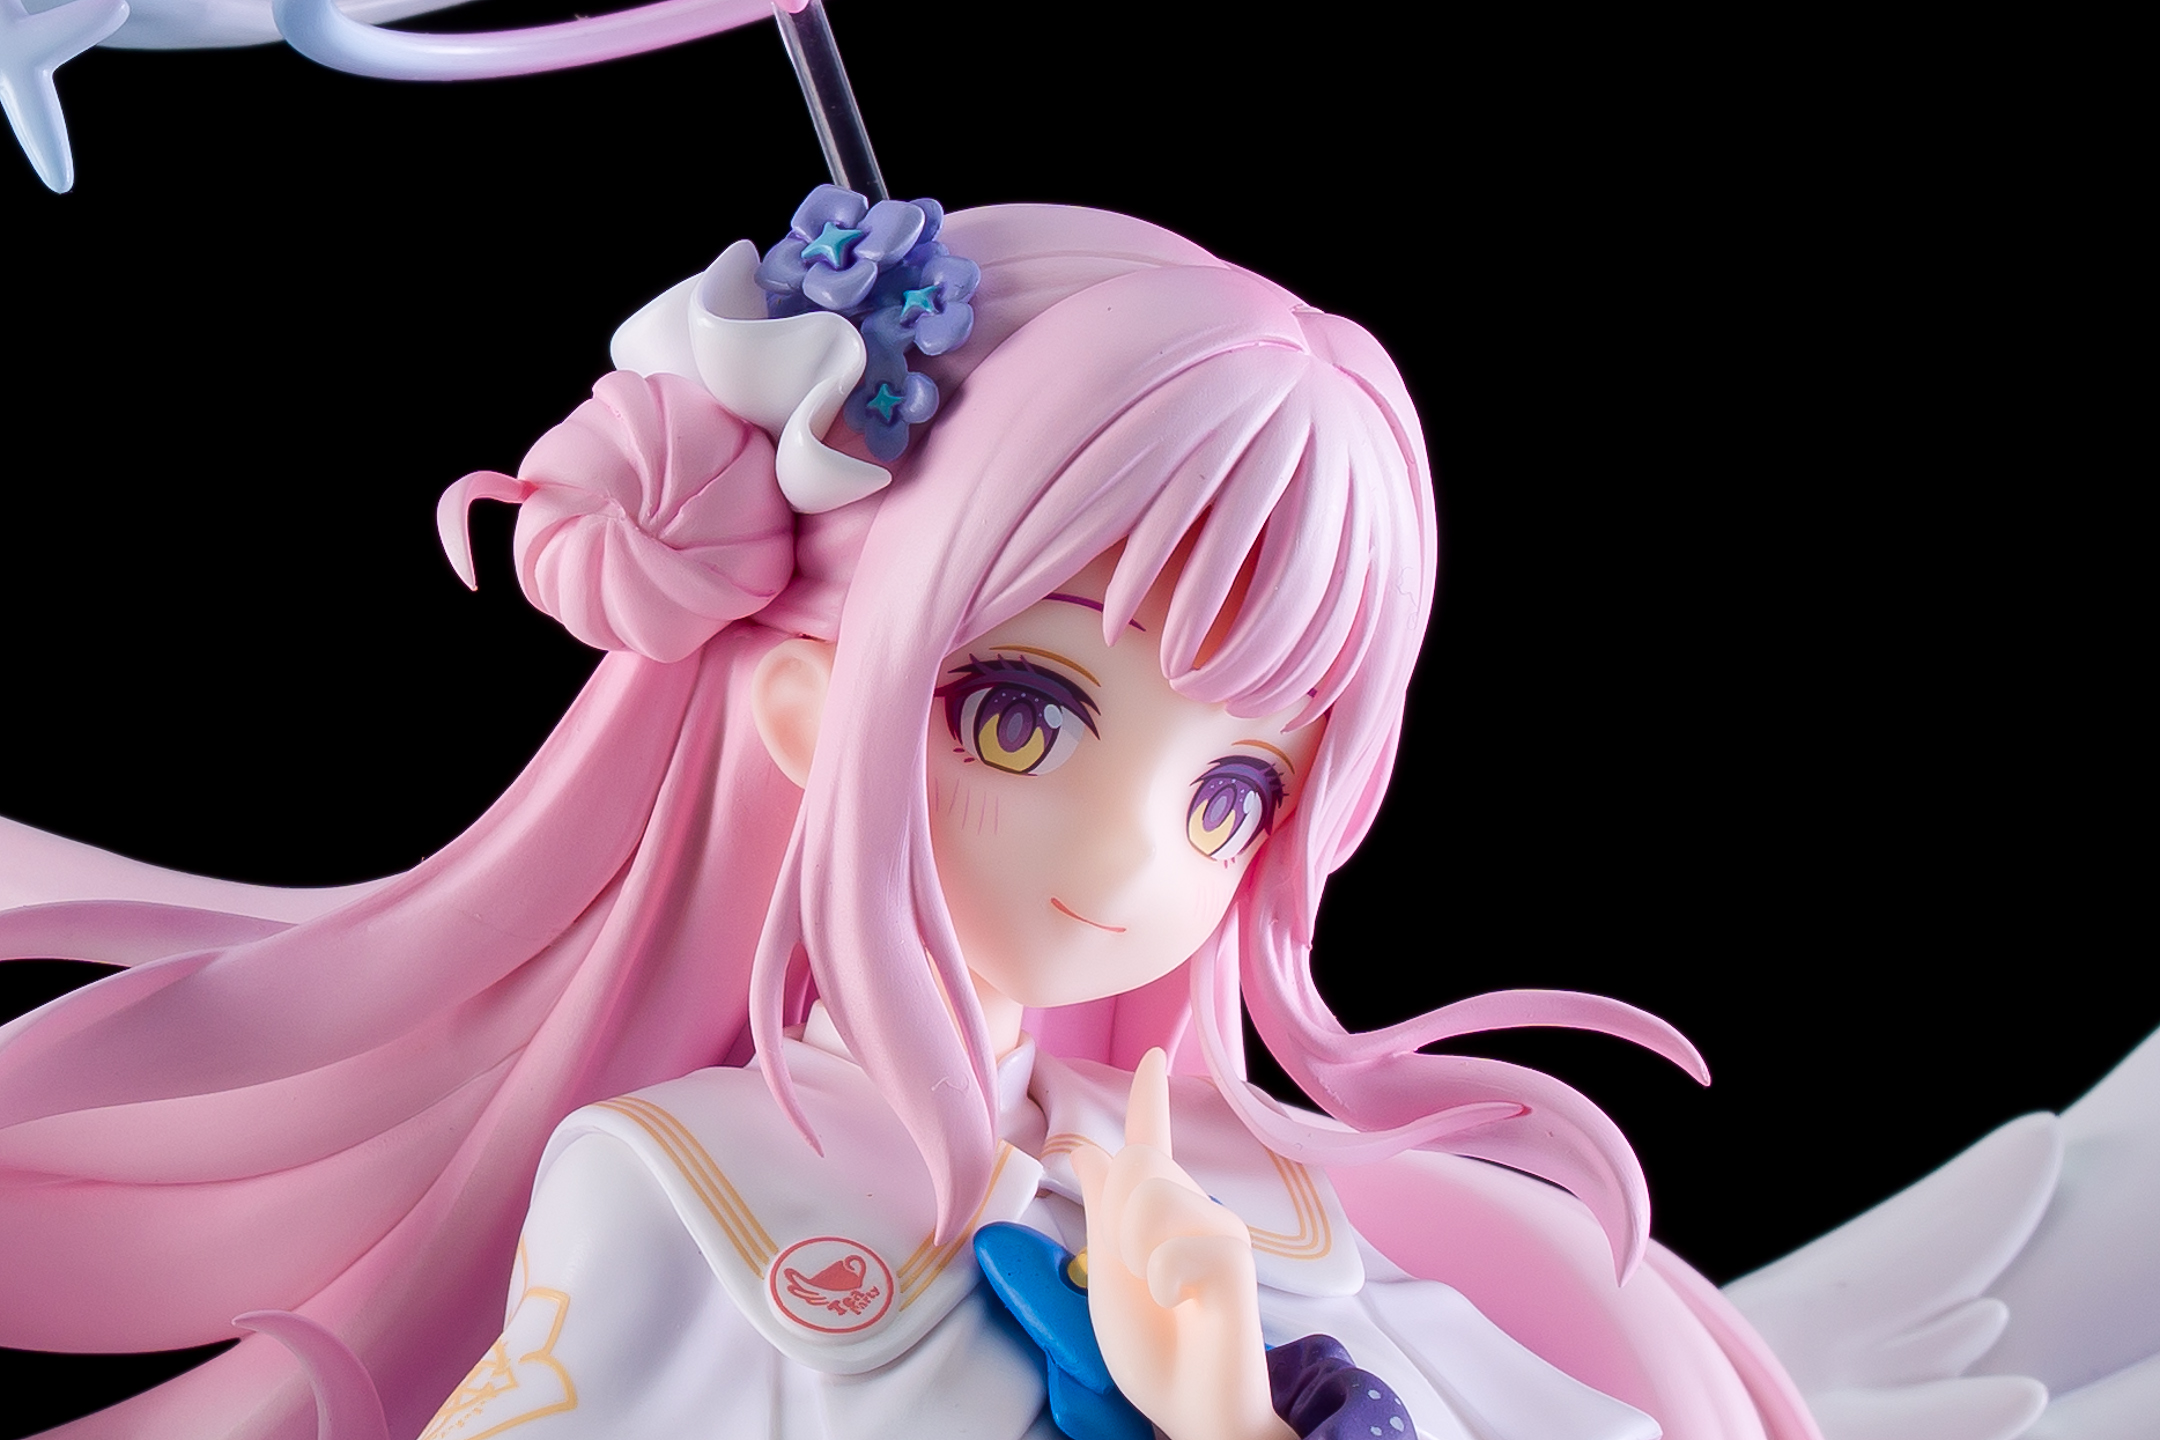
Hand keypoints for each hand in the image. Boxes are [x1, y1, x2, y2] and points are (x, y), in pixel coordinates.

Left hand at [1069, 1049, 1295, 1439]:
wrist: (1191, 1407)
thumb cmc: (1154, 1350)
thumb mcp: (1109, 1278)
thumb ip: (1103, 1213)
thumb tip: (1091, 1151)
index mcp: (1160, 1214)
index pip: (1153, 1141)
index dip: (1150, 1096)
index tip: (1153, 1055)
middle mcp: (1196, 1211)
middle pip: (1140, 1163)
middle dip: (1117, 1219)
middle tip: (1140, 1279)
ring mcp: (1220, 1231)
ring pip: (1154, 1197)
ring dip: (1138, 1254)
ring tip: (1164, 1295)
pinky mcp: (1235, 1259)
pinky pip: (1177, 1244)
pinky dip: (1165, 1282)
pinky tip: (1187, 1308)